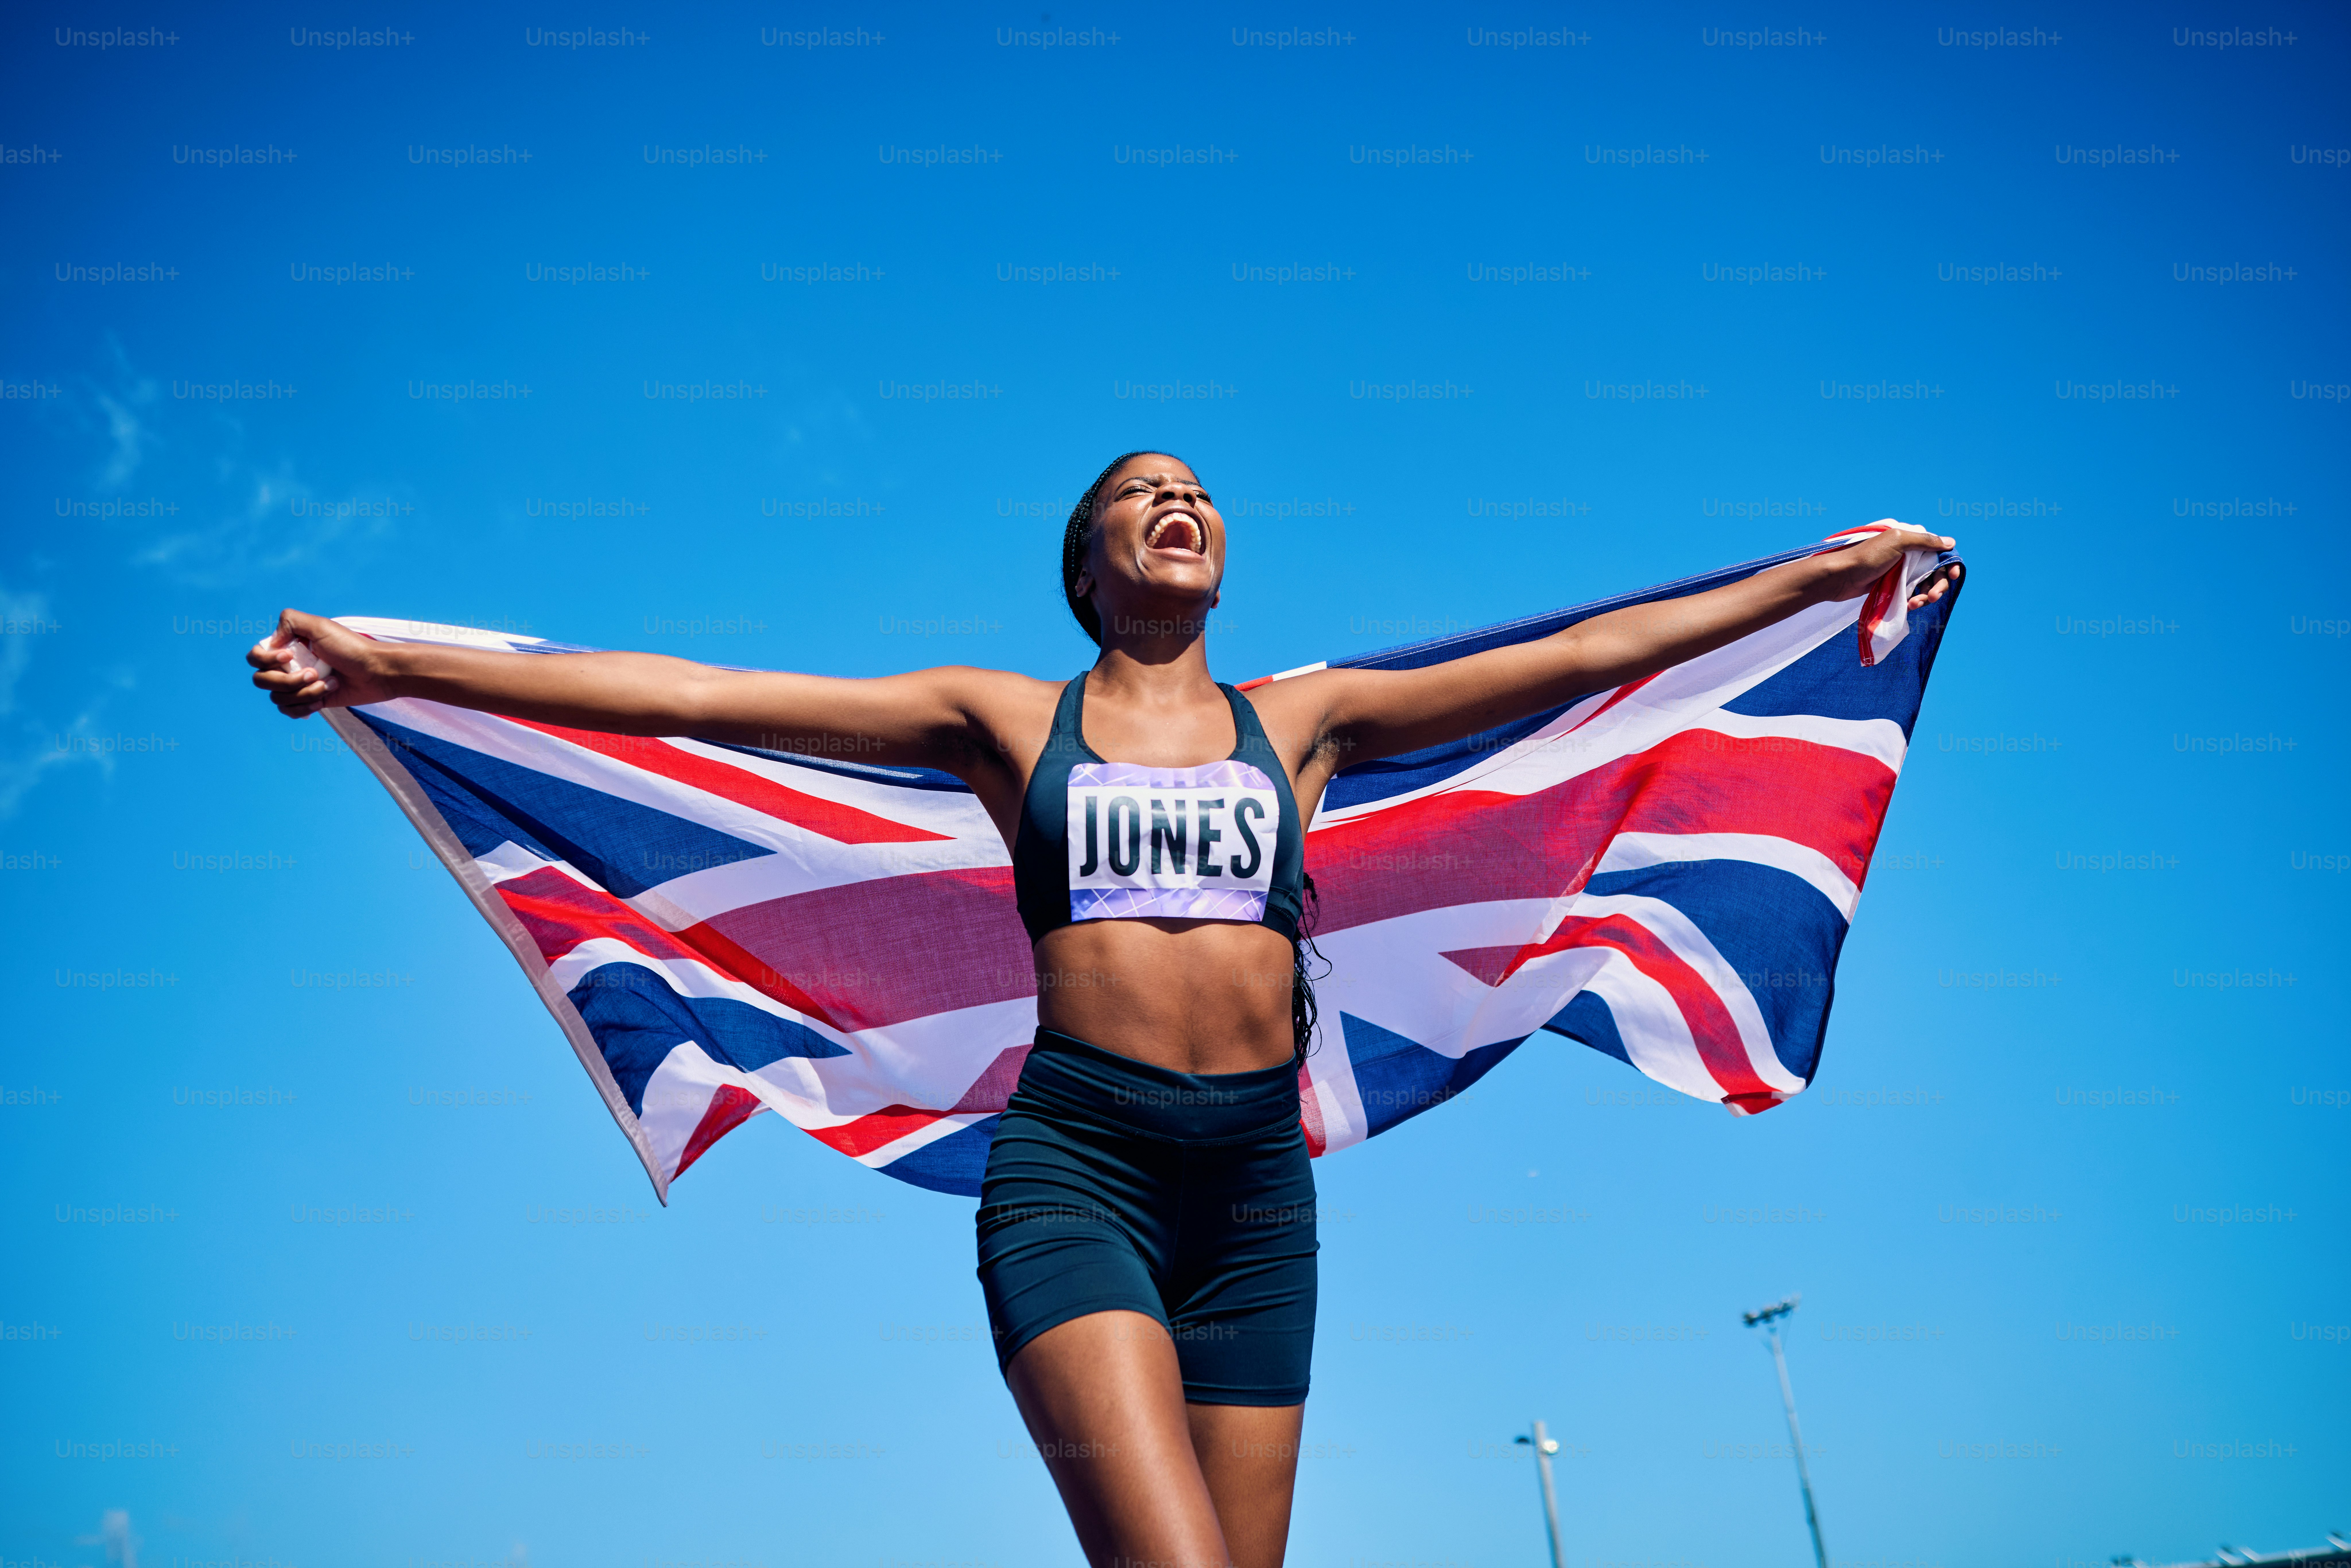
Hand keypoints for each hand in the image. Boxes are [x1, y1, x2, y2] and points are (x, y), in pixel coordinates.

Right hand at [246, 610, 395, 717]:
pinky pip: (290, 710)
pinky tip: (324, 698)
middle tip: (315, 673)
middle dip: (287, 680)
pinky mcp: (310, 701)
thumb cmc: (351, 648)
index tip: (289, 656)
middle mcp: (289, 666)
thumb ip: (289, 621)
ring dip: (303, 692)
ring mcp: (298, 685)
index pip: (256, 657)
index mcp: (288, 646)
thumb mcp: (320, 625)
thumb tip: (271, 642)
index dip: (266, 660)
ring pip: (277, 698)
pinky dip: (305, 706)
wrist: (377, 672)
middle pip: (262, 681)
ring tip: (327, 684)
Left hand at [1810, 525, 1961, 609]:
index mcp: (1910, 540)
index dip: (1949, 564)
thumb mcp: (1897, 541)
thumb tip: (1951, 542)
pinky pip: (1911, 594)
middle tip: (1932, 596)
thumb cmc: (1867, 556)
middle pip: (1934, 571)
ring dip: (1925, 595)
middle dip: (1937, 584)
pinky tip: (1910, 606)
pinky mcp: (1892, 586)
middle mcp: (1907, 554)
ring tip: (1917, 603)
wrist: (1840, 576)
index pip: (1939, 552)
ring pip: (1924, 584)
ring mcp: (1900, 571)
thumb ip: (1924, 541)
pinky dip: (1914, 600)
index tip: (1953, 576)